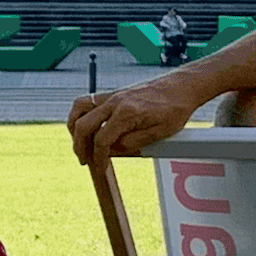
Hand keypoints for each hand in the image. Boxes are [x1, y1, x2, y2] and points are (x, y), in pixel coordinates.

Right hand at [67, 74, 204, 163]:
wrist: (182, 87)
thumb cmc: (175, 108)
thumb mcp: (159, 133)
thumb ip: (132, 143)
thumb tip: (112, 151)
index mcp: (127, 113)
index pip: (101, 140)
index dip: (98, 158)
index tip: (100, 168)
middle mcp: (115, 101)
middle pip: (83, 125)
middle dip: (79, 146)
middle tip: (85, 161)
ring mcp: (112, 95)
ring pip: (79, 108)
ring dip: (74, 127)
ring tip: (79, 143)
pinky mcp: (113, 94)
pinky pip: (87, 101)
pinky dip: (80, 115)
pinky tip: (86, 127)